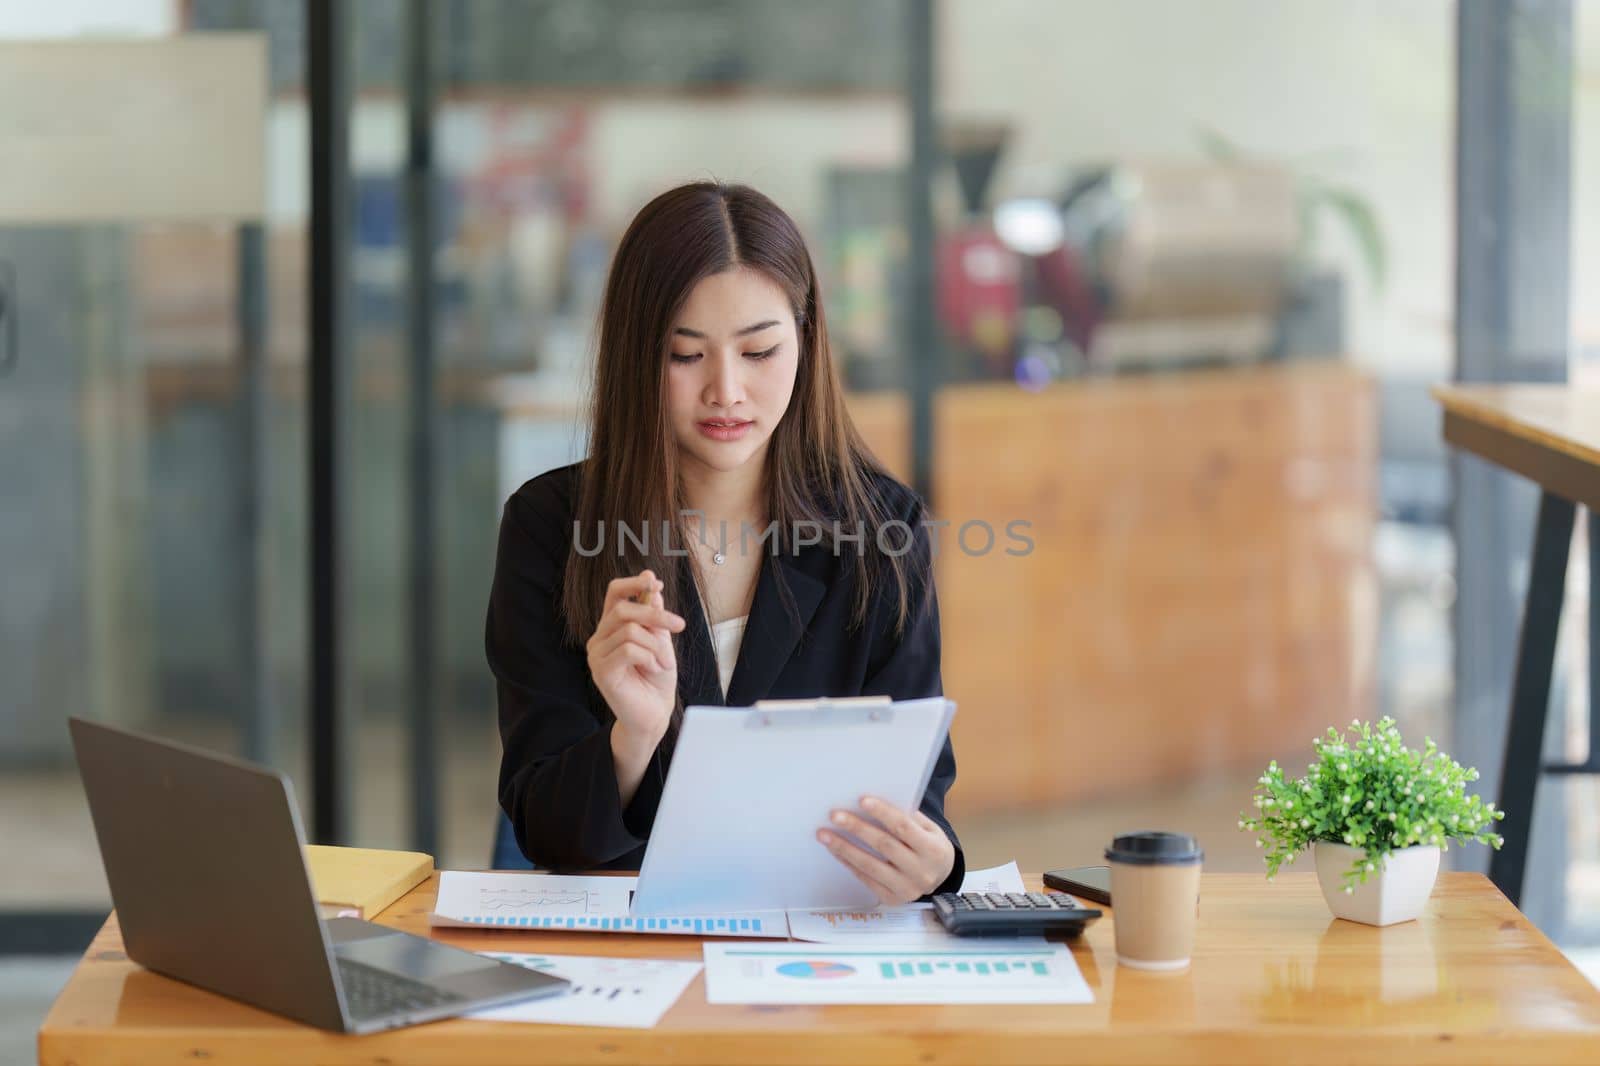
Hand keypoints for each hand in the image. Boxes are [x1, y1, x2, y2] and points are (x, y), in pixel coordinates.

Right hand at [586, 570, 684, 752]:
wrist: (655, 713)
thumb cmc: (656, 678)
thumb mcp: (660, 641)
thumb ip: (653, 617)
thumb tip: (652, 588)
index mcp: (612, 627)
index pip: (613, 593)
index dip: (633, 583)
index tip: (654, 582)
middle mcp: (600, 638)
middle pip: (623, 608)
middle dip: (655, 614)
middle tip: (679, 625)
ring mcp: (597, 655)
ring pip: (629, 630)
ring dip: (655, 644)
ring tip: (663, 662)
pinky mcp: (602, 671)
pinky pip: (629, 650)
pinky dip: (649, 657)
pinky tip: (654, 669)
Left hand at [817, 795, 954, 904]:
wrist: (941, 877)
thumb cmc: (930, 845)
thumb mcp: (929, 829)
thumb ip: (907, 817)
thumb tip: (871, 804)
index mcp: (934, 850)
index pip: (904, 828)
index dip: (883, 813)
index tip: (862, 800)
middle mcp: (921, 872)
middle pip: (884, 845)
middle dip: (857, 828)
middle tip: (835, 815)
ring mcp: (907, 889)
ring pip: (870, 865)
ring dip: (844, 848)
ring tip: (824, 835)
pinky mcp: (892, 899)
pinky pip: (866, 879)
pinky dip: (849, 863)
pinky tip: (836, 850)